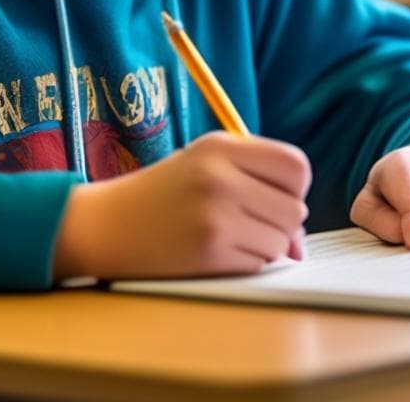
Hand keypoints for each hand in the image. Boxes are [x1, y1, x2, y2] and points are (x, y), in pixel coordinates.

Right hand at [53, 131, 310, 280]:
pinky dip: (246, 262)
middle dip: (282, 222)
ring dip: (265, 246)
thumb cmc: (162, 193)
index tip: (276, 194)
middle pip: (295, 208)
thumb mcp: (205, 163)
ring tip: (228, 234)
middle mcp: (220, 176)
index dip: (295, 186)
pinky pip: (259, 263)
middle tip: (250, 220)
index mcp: (220, 146)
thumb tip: (300, 242)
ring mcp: (216, 215)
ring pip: (281, 241)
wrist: (108, 224)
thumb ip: (257, 182)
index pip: (296, 165)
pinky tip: (215, 250)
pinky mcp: (210, 251)